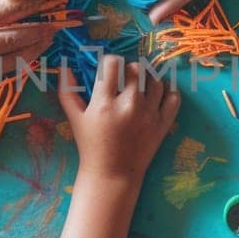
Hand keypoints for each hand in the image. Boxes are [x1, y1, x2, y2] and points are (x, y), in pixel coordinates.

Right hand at [58, 55, 180, 179]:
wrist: (112, 174)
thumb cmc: (91, 145)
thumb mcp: (75, 118)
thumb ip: (68, 90)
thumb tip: (64, 66)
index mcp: (105, 103)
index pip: (113, 63)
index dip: (109, 63)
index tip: (108, 71)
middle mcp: (129, 105)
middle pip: (136, 68)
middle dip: (128, 70)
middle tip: (123, 81)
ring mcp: (149, 114)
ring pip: (155, 79)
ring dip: (147, 78)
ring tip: (139, 87)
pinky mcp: (163, 124)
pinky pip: (173, 97)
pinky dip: (167, 92)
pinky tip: (156, 95)